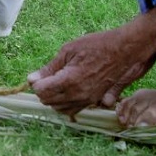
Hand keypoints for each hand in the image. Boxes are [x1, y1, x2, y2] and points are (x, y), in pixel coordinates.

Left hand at [28, 26, 155, 116]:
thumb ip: (49, 67)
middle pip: (48, 102)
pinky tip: (66, 91)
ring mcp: (87, 100)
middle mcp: (78, 95)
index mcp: (69, 81)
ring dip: (53, 98)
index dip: (36, 83)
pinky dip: (65, 103)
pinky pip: (73, 110)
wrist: (124, 50)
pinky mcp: (94, 101)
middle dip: (43, 91)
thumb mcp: (68, 50)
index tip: (38, 75)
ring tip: (56, 83)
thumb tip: (31, 79)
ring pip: (60, 109)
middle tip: (46, 77)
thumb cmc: (96, 46)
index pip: (41, 91)